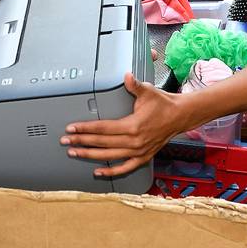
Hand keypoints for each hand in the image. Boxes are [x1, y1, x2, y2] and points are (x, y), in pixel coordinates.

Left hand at [59, 73, 183, 177]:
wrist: (180, 116)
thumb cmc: (163, 104)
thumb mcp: (148, 91)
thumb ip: (135, 85)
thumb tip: (126, 76)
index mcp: (133, 126)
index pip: (103, 128)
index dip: (85, 128)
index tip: (72, 128)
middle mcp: (135, 142)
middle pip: (102, 143)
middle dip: (81, 141)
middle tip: (65, 140)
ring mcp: (138, 151)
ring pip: (109, 156)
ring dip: (90, 155)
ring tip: (74, 152)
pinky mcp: (143, 157)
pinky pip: (125, 167)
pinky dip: (111, 171)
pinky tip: (98, 171)